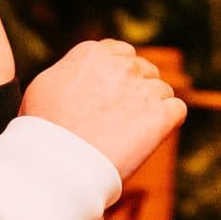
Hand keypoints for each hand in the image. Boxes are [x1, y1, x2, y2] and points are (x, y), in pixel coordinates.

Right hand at [21, 40, 186, 182]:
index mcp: (93, 53)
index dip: (117, 76)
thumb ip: (69, 70)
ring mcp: (144, 89)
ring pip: (161, 90)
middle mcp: (122, 65)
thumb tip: (81, 70)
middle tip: (121, 117)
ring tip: (130, 133)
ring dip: (151, 108)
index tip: (110, 96)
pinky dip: (167, 123)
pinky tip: (150, 137)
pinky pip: (176, 110)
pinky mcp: (161, 115)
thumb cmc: (43, 132)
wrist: (58, 166)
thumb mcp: (44, 87)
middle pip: (143, 70)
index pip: (120, 53)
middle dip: (136, 90)